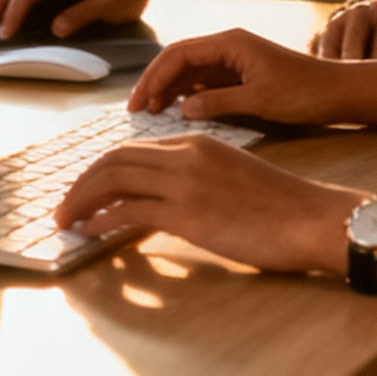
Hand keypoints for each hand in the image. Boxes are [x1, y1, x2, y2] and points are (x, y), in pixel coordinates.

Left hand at [55, 135, 356, 275]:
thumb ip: (198, 182)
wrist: (312, 217)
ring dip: (82, 200)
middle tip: (63, 206)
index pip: (134, 148)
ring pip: (114, 179)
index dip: (102, 169)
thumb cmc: (282, 207)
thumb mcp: (233, 180)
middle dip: (82, 182)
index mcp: (198, 142)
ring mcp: (186, 182)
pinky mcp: (188, 213)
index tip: (85, 190)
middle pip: (115, 158)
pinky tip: (89, 233)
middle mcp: (187, 154)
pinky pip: (129, 211)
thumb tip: (168, 206)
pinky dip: (101, 221)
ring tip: (66, 220)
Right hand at [129, 28, 347, 126]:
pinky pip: (205, 81)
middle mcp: (230, 46)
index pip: (179, 54)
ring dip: (169, 89)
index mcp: (231, 43)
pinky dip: (188, 94)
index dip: (154, 77)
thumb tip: (181, 108)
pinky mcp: (241, 75)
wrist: (337, 92)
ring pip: (191, 71)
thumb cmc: (304, 93)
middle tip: (136, 109)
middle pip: (180, 59)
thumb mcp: (259, 100)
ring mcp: (235, 60)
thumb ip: (218, 103)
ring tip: (150, 113)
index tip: (138, 102)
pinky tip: (176, 110)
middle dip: (155, 82)